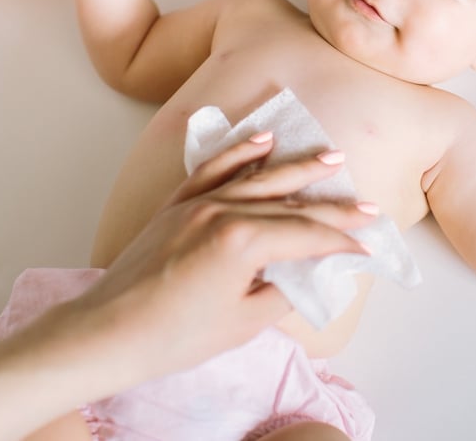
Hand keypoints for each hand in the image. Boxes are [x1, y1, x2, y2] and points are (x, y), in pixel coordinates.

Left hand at [61, 135, 374, 385]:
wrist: (107, 332)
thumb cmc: (174, 336)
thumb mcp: (244, 323)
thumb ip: (282, 290)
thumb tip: (305, 273)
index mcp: (243, 241)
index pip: (307, 235)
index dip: (341, 242)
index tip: (368, 246)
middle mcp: (223, 211)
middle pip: (290, 203)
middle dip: (333, 206)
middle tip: (366, 204)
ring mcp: (198, 203)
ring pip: (258, 178)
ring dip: (298, 167)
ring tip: (332, 157)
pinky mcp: (176, 205)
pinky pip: (213, 170)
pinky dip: (239, 153)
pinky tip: (264, 140)